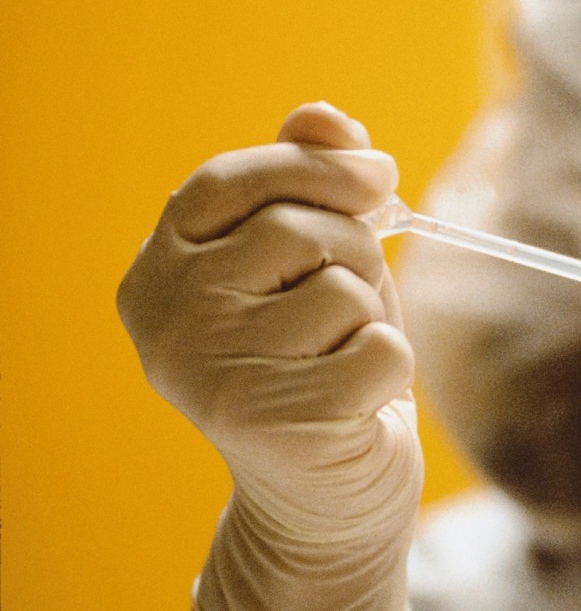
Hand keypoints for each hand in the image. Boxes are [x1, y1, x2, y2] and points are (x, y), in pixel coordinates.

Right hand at [118, 102, 420, 610]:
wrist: (326, 494)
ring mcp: (211, 373)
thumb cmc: (319, 361)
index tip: (378, 174)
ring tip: (337, 361)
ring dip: (369, 319)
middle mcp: (165, 321)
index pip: (229, 182)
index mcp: (158, 272)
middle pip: (300, 230)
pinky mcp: (273, 420)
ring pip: (344, 289)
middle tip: (346, 303)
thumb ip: (308, 185)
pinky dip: (392, 369)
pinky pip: (380, 348)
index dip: (313, 167)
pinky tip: (356, 401)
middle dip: (354, 254)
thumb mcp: (311, 263)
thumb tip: (324, 117)